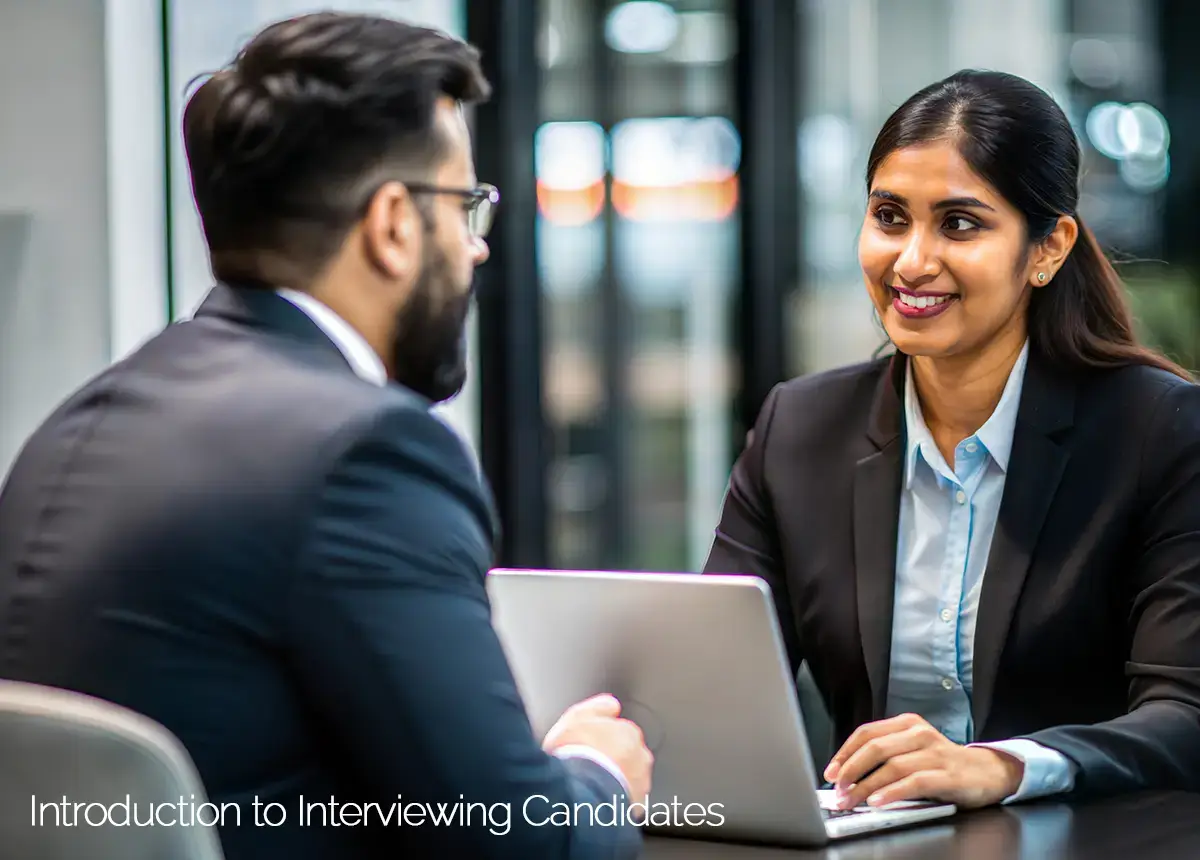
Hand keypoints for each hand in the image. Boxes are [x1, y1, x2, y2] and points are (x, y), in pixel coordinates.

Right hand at [543, 693, 653, 806]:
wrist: (579, 790)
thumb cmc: (576, 753)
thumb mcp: (578, 716)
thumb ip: (598, 707)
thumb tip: (612, 705)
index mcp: (629, 733)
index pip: (621, 733)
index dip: (603, 740)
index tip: (589, 747)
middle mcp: (641, 757)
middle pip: (628, 756)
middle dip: (614, 760)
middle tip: (590, 767)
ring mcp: (640, 784)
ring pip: (629, 779)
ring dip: (615, 781)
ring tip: (591, 786)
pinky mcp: (634, 807)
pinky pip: (625, 801)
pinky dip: (615, 800)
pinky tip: (597, 800)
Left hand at [824, 713, 1023, 809]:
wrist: (988, 772)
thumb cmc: (943, 764)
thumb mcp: (912, 750)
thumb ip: (885, 756)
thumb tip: (847, 775)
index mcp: (907, 724)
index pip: (866, 733)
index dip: (845, 753)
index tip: (830, 772)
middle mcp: (919, 734)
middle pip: (875, 748)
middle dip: (851, 771)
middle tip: (837, 790)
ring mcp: (935, 753)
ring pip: (892, 766)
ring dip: (867, 786)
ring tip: (852, 800)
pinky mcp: (948, 775)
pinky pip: (914, 782)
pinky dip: (892, 792)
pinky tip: (878, 802)